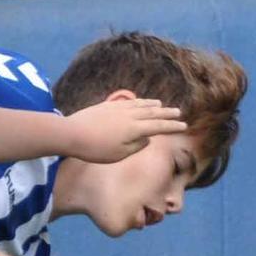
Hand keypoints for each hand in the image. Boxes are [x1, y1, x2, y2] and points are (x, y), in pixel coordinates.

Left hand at [61, 94, 184, 163]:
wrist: (72, 134)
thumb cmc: (95, 150)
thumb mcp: (119, 154)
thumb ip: (137, 146)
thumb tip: (147, 138)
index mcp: (135, 129)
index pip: (159, 126)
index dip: (172, 126)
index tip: (183, 126)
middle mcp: (130, 115)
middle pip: (153, 112)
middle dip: (167, 113)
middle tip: (179, 112)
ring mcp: (118, 108)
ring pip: (141, 104)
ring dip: (153, 104)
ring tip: (161, 104)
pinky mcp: (107, 106)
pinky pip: (129, 102)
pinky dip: (138, 101)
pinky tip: (139, 102)